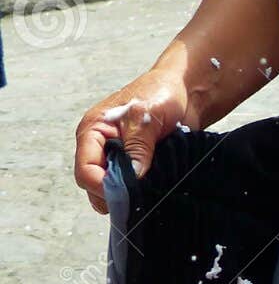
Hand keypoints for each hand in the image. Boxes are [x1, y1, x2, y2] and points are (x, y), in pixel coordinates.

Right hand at [73, 62, 194, 214]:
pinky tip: (155, 186)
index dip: (102, 185)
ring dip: (129, 193)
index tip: (126, 192)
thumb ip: (137, 148)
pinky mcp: (136, 164)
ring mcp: (118, 157)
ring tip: (149, 187)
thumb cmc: (161, 92)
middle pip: (94, 185)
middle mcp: (101, 147)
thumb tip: (132, 178)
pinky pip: (131, 185)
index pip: (85, 170)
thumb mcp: (145, 117)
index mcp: (93, 132)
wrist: (188, 90)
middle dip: (114, 193)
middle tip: (139, 194)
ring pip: (112, 189)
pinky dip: (141, 190)